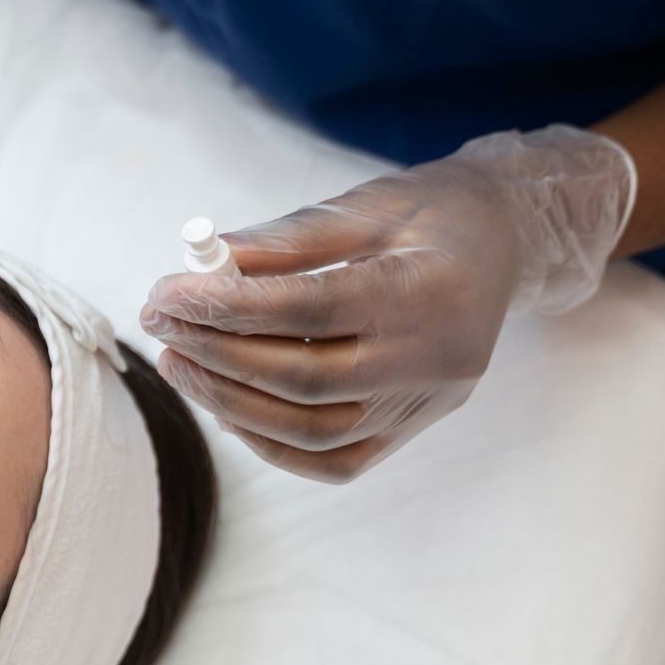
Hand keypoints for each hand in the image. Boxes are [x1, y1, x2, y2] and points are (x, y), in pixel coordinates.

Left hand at [139, 125, 636, 481]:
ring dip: (230, 402)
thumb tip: (205, 265)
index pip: (310, 310)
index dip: (228, 306)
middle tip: (160, 324)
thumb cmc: (430, 214)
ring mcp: (428, 403)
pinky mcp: (415, 428)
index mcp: (432, 288)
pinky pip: (333, 459)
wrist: (504, 244)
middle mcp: (437, 358)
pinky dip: (269, 441)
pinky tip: (225, 402)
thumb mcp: (365, 205)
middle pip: (304, 379)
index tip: (168, 292)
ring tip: (179, 361)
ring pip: (313, 430)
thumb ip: (287, 240)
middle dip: (216, 354)